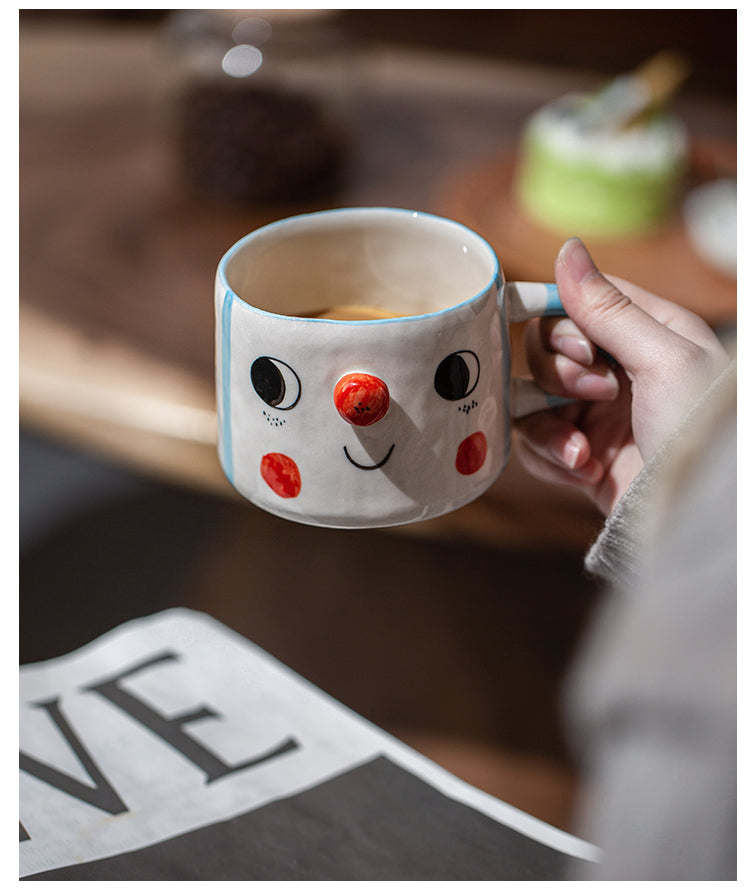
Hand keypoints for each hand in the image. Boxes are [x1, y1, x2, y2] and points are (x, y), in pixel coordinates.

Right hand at [515, 238, 730, 514]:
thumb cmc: (698, 429)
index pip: (576, 304)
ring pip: (532, 398)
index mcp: (644, 334)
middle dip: (560, 374)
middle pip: (544, 349)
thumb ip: (607, 306)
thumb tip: (567, 246)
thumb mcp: (663, 357)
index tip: (578, 348)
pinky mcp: (580, 455)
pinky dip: (552, 456)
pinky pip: (536, 443)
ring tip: (583, 449)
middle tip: (597, 393)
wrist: (696, 511)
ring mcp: (595, 414)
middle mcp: (616, 369)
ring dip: (550, 423)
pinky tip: (583, 469)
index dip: (563, 323)